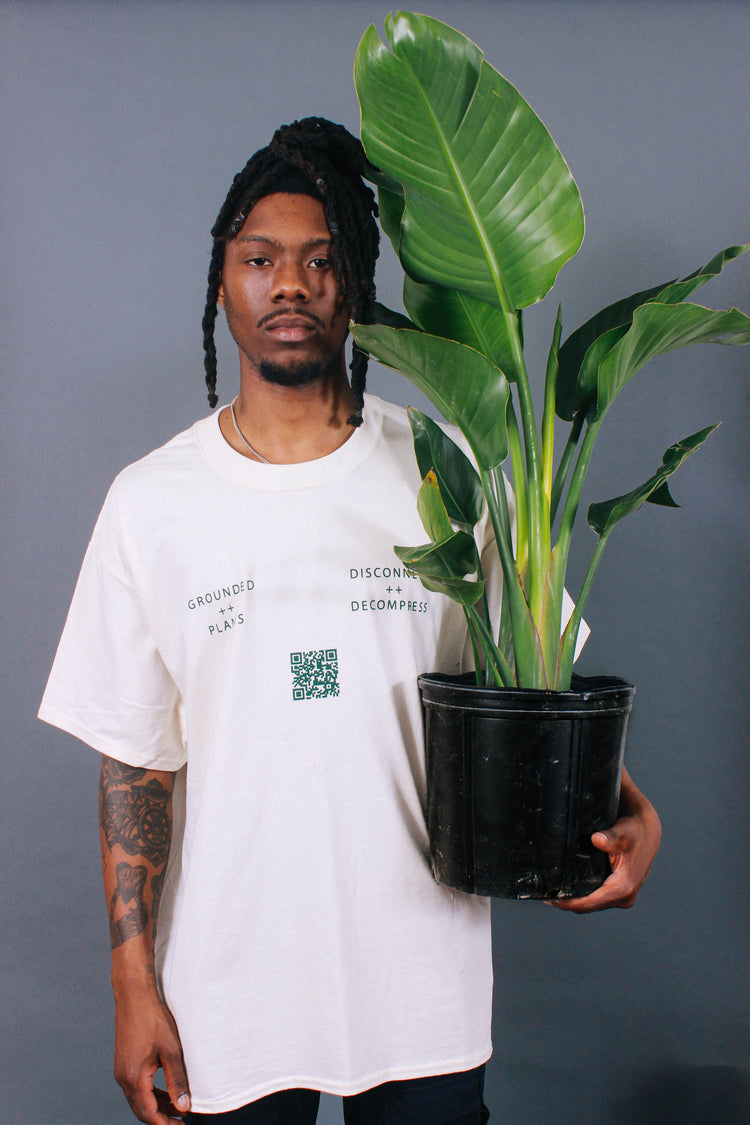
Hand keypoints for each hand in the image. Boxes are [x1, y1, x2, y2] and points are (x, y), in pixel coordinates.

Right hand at [113, 982, 190, 1122]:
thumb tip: (183, 1106)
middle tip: (180, 1121)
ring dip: (156, 1105)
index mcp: (134, 1078)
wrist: (133, 995)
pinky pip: (136, 1086)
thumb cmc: (153, 1019)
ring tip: (177, 1107)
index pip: (149, 1113)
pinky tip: (165, 1090)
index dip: (164, 1124)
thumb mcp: (171, 1051)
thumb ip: (177, 1080)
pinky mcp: (124, 1062)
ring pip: (138, 1099)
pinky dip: (150, 1093)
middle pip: (141, 1110)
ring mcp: (121, 1070)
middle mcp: (123, 1078)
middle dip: (161, 1118)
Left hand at [549, 767, 661, 913]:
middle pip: (588, 906)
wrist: (647, 831)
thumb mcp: (623, 832)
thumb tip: (598, 840)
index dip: (568, 903)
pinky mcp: (619, 893)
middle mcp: (624, 897)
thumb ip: (611, 837)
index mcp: (623, 888)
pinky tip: (567, 889)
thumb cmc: (633, 831)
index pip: (589, 903)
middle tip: (544, 893)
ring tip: (551, 892)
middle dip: (567, 903)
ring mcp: (622, 897)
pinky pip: (596, 899)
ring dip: (573, 901)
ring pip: (591, 904)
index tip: (549, 898)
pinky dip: (582, 896)